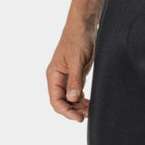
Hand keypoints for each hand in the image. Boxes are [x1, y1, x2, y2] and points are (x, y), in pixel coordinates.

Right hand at [46, 0, 104, 121]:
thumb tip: (72, 99)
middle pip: (62, 101)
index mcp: (54, 75)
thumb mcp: (76, 61)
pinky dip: (82, 99)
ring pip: (69, 98)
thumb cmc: (77, 39)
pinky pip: (76, 92)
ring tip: (90, 111)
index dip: (66, 111)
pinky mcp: (75, 74)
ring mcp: (67, 77)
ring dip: (78, 106)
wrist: (84, 26)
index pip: (55, 100)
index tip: (78, 118)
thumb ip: (75, 80)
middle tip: (87, 115)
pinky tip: (89, 103)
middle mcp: (58, 78)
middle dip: (73, 110)